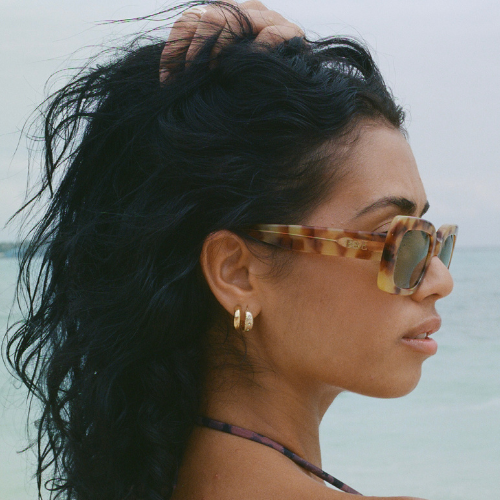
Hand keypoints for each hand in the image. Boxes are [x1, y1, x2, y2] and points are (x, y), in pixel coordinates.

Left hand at [159, 0, 304, 81]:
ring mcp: (267, 18)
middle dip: (195, 51)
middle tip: (191, 78)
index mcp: (224, 15)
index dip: (174, 49)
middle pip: (209, 17)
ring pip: (236, 20)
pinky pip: (270, 34)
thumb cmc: (248, 80)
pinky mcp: (290, 31)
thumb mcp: (215, 72)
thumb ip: (195, 69)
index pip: (189, 21)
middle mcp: (243, 10)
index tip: (168, 79)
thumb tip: (167, 82)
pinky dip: (255, 50)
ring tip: (214, 73)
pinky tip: (243, 67)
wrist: (291, 83)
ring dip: (219, 49)